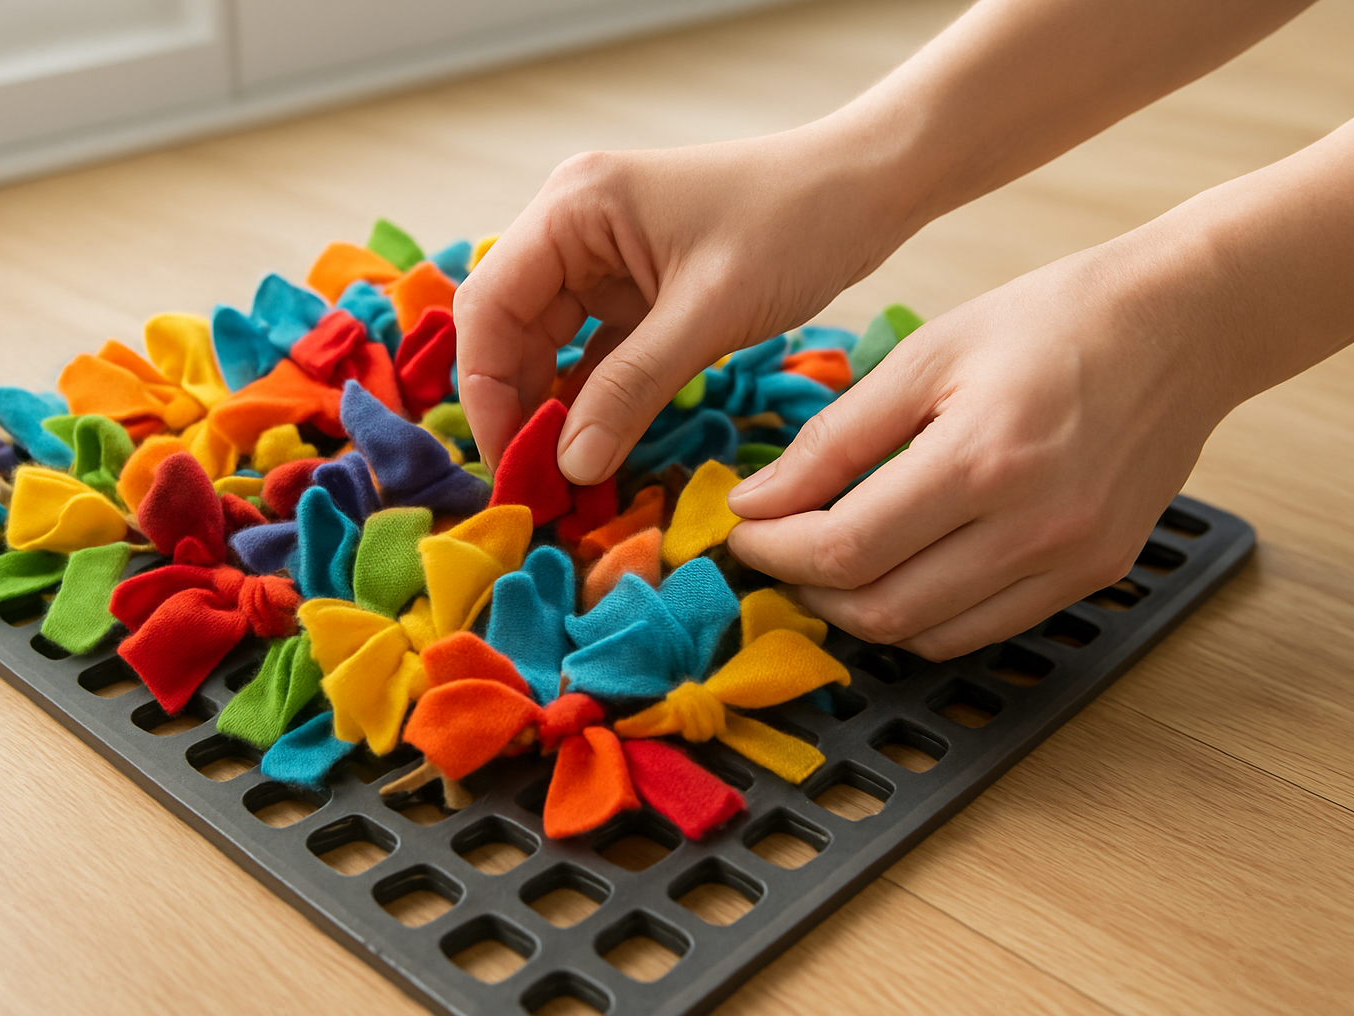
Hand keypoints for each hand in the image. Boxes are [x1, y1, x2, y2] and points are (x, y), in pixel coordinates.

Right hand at [453, 118, 925, 481]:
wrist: (866, 189)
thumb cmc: (795, 225)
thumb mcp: (708, 313)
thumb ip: (632, 389)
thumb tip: (569, 467)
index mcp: (573, 207)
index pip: (491, 306)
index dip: (487, 391)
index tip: (510, 464)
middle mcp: (573, 228)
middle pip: (510, 330)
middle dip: (517, 408)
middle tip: (536, 488)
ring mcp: (603, 260)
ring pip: (547, 348)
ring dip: (553, 411)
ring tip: (562, 482)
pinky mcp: (637, 290)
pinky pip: (594, 354)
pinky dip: (593, 401)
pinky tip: (595, 452)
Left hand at [726, 241, 1234, 660]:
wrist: (1182, 324)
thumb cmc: (1049, 321)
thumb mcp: (926, 355)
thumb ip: (835, 438)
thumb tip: (757, 501)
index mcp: (981, 460)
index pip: (845, 548)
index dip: (775, 550)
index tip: (741, 530)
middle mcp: (1033, 528)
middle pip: (880, 608)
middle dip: (806, 588)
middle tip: (776, 548)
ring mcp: (1072, 562)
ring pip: (929, 636)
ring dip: (859, 613)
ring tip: (828, 563)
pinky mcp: (1095, 576)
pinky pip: (984, 631)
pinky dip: (923, 618)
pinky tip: (898, 573)